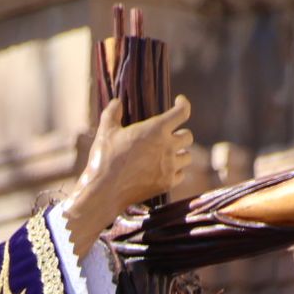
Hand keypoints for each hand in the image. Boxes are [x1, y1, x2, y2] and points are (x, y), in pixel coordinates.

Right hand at [61, 95, 193, 261]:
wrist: (105, 190)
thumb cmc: (105, 158)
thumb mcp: (106, 131)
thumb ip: (113, 112)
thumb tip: (117, 102)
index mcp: (156, 129)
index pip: (182, 112)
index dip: (183, 105)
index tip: (179, 102)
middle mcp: (167, 147)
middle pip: (188, 136)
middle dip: (180, 134)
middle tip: (169, 136)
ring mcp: (169, 167)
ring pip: (188, 157)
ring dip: (180, 154)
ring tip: (168, 155)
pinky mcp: (167, 183)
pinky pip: (181, 175)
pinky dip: (176, 172)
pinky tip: (165, 170)